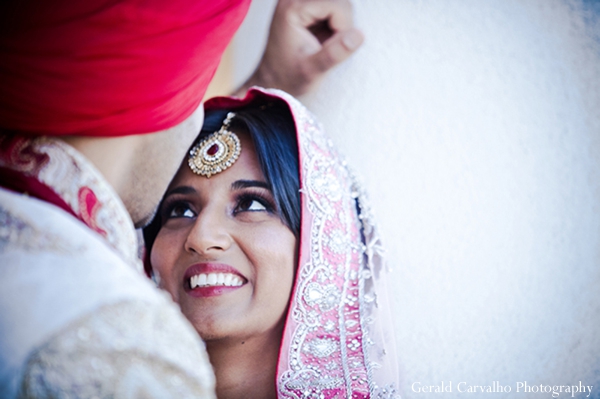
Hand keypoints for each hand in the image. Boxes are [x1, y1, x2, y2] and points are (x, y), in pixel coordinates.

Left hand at [235, 0, 363, 96]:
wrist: (274, 79)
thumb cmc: (288, 77)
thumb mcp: (311, 71)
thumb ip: (334, 54)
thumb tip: (359, 35)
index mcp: (291, 8)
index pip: (337, 5)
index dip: (343, 28)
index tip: (330, 49)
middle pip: (340, 1)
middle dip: (342, 25)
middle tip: (327, 47)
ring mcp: (299, 0)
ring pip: (339, 3)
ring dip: (339, 24)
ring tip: (324, 43)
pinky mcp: (305, 4)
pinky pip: (333, 8)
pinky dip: (335, 23)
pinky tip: (323, 37)